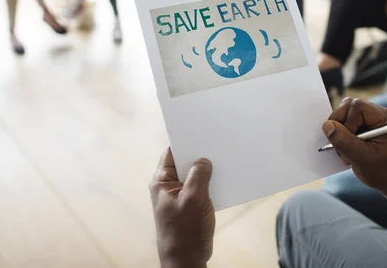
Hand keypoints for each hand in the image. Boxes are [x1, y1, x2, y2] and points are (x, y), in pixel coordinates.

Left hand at [150, 148, 214, 267]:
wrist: (187, 259)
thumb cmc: (185, 232)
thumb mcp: (193, 198)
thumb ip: (199, 175)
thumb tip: (204, 160)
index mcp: (162, 182)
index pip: (172, 152)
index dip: (186, 141)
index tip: (200, 132)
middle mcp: (169, 186)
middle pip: (185, 162)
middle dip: (200, 156)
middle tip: (216, 145)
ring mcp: (181, 195)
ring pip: (195, 175)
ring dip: (208, 171)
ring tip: (223, 160)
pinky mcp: (191, 204)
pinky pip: (202, 187)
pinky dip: (211, 183)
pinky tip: (224, 179)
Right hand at [322, 98, 386, 194]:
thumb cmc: (386, 172)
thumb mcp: (363, 159)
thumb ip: (344, 142)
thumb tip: (327, 126)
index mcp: (385, 118)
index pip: (358, 106)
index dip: (347, 121)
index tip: (349, 141)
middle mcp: (378, 115)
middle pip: (349, 106)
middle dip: (341, 125)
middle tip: (343, 146)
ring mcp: (371, 120)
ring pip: (345, 114)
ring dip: (341, 132)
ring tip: (348, 152)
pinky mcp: (364, 127)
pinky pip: (346, 123)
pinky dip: (343, 137)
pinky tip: (349, 151)